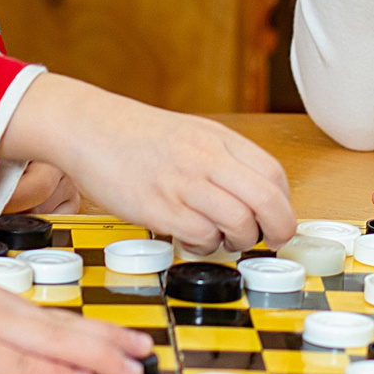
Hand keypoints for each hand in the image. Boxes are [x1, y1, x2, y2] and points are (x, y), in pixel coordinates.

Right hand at [2, 75, 295, 251]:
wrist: (90, 127)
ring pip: (239, 222)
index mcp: (219, 139)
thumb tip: (258, 198)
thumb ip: (225, 161)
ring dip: (240, 241)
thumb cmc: (138, 136)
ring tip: (225, 239)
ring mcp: (183, 183)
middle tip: (270, 241)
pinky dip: (205, 246)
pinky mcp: (159, 207)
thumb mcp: (193, 135)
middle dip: (279, 229)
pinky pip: (201, 236)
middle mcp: (206, 158)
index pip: (274, 175)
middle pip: (267, 201)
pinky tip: (192, 239)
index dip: (284, 205)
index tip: (278, 220)